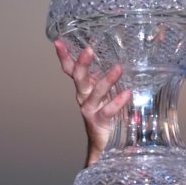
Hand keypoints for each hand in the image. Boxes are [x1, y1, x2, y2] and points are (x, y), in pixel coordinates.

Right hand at [54, 40, 131, 165]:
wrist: (104, 142)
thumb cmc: (107, 112)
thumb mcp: (108, 92)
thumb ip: (111, 78)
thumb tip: (122, 57)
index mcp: (85, 86)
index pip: (71, 69)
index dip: (64, 56)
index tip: (58, 42)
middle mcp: (84, 96)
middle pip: (79, 77)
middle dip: (82, 63)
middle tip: (89, 50)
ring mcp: (90, 108)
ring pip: (95, 92)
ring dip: (107, 80)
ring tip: (118, 68)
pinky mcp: (99, 120)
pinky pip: (108, 109)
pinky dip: (117, 101)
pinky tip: (127, 93)